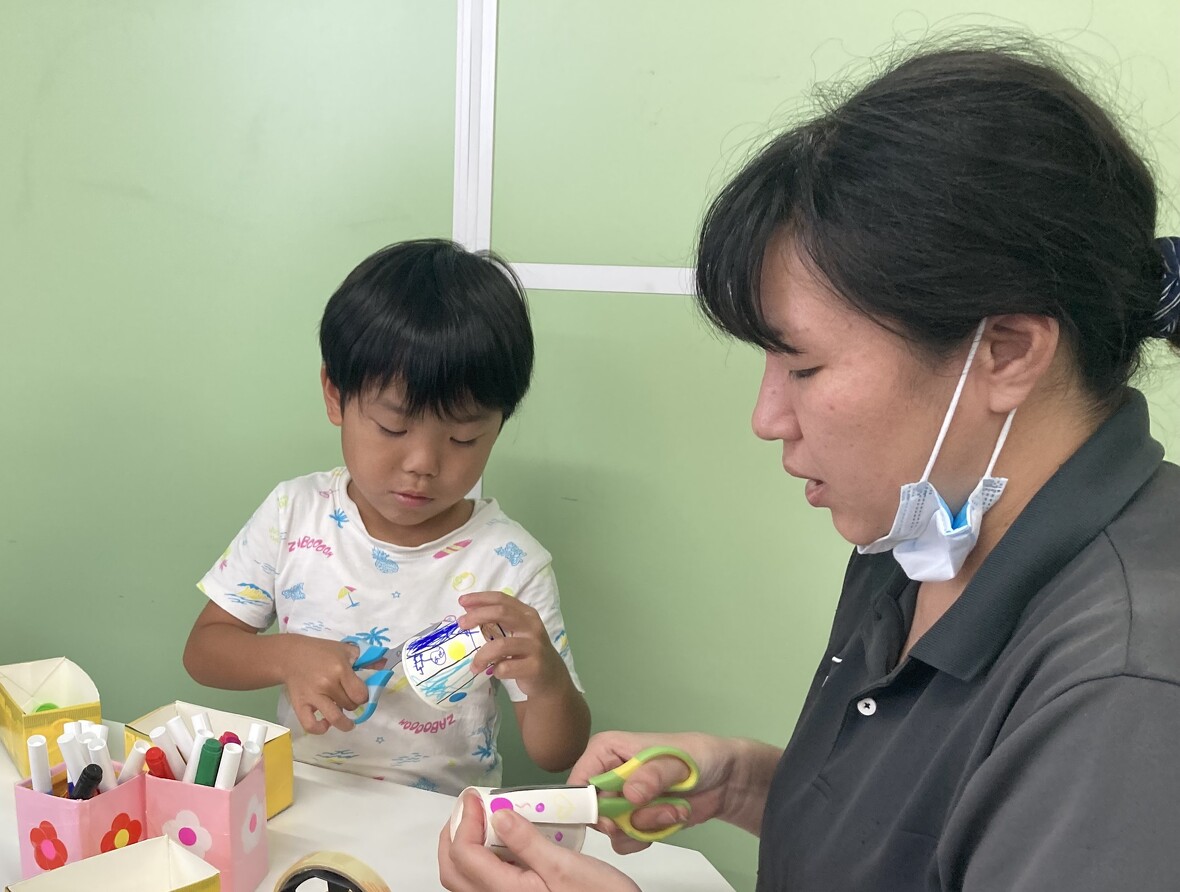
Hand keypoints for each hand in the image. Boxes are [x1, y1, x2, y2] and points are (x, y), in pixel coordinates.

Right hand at [275, 634, 367, 733]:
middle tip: (349, 699)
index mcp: (340, 670)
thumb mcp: (345, 650)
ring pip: (335, 718)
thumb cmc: (320, 651)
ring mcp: (313, 697)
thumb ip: (366, 659)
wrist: (290, 655)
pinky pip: (310, 725)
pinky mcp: (300, 705)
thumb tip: (385, 664)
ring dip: (345, 723)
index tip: (361, 692)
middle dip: (353, 704)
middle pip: (350, 705)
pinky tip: (326, 724)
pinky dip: (320, 729)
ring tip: (348, 723)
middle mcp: (327, 685)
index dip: (364, 696)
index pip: (361, 694)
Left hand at [439, 791, 639, 891]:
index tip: (476, 796)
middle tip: (471, 807)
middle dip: (454, 834)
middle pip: (453, 872)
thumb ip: (527, 842)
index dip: (463, 821)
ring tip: (483, 820)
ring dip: (465, 846)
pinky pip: (484, 884)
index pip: (463, 855)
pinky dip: (482, 859)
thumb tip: (496, 814)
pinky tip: (502, 842)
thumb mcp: (566, 865)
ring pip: (465, 880)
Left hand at [457, 592, 569, 698]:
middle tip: (461, 624)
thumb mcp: (517, 632)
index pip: (502, 599)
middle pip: (502, 613)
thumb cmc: (527, 652)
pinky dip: (496, 671)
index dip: (481, 598)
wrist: (551, 677)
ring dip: (482, 656)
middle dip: (478, 616)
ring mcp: (535, 647)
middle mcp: (532, 626)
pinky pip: (506, 667)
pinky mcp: (534, 667)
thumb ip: (497, 621)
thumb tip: (468, 609)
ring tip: (474, 666)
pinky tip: (496, 672)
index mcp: (527, 614)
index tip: (462, 601)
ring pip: (501, 645)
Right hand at [569, 731, 747, 854]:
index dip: (589, 805)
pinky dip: (651, 835)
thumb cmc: (696, 757)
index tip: (614, 817)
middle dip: (625, 818)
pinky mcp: (633, 821)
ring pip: (612, 831)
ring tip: (672, 809)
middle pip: (593, 813)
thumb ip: (652, 775)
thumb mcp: (675, 761)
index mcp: (605, 751)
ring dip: (645, 826)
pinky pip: (627, 842)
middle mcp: (606, 776)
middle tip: (653, 808)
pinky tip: (670, 817)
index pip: (578, 783)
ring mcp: (619, 801)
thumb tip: (629, 794)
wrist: (723, 779)